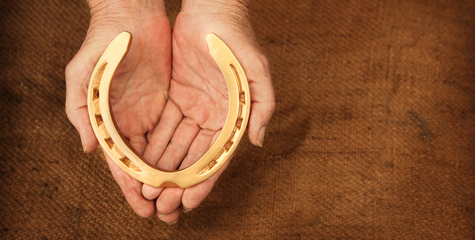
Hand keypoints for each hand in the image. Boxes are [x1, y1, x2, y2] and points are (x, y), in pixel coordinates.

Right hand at [65, 0, 170, 217]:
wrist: (132, 13)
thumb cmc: (102, 42)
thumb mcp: (82, 75)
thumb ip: (81, 113)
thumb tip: (90, 151)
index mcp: (108, 120)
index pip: (121, 161)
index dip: (131, 184)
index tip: (143, 205)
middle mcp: (131, 121)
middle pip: (143, 163)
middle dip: (153, 189)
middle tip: (165, 213)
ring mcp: (152, 111)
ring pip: (162, 151)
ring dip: (170, 175)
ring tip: (180, 198)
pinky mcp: (171, 100)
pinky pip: (178, 130)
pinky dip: (183, 150)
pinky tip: (192, 168)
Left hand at [140, 0, 274, 222]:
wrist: (211, 11)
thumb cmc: (238, 39)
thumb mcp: (258, 71)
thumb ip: (263, 107)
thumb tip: (258, 142)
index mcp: (234, 116)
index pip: (217, 156)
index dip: (203, 180)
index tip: (189, 201)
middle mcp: (214, 116)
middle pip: (195, 157)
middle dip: (179, 181)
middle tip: (164, 204)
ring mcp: (195, 107)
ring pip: (178, 145)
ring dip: (165, 167)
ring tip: (150, 189)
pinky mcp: (177, 96)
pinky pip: (165, 125)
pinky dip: (155, 143)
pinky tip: (144, 161)